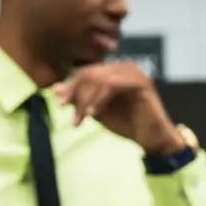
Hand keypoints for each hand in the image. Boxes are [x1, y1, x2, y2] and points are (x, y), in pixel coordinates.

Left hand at [52, 62, 183, 155]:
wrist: (151, 139)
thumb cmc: (127, 124)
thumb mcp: (97, 112)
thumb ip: (78, 99)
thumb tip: (55, 89)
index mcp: (113, 71)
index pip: (85, 72)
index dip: (70, 87)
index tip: (61, 105)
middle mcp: (123, 67)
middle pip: (89, 73)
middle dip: (77, 95)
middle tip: (73, 118)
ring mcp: (133, 73)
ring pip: (99, 78)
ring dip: (87, 100)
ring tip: (83, 119)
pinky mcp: (141, 82)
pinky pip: (112, 85)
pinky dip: (100, 100)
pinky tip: (94, 114)